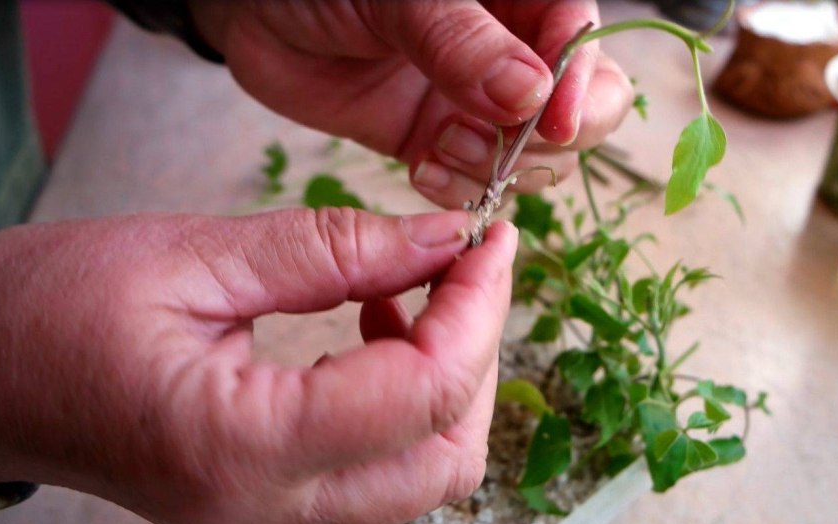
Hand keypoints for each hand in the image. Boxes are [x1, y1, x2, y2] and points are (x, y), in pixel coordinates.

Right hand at [0, 210, 516, 523]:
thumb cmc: (50, 309)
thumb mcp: (194, 254)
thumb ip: (333, 249)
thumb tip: (442, 240)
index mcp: (240, 445)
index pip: (421, 395)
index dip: (476, 310)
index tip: (490, 243)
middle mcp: (264, 507)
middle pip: (446, 456)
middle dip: (478, 351)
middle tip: (465, 267)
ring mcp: (269, 520)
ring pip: (426, 473)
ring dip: (448, 379)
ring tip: (413, 292)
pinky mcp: (270, 504)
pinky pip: (382, 468)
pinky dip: (409, 400)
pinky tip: (378, 327)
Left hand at [190, 0, 633, 207]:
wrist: (256, 14)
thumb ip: (461, 41)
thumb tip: (532, 96)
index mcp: (515, 0)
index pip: (580, 43)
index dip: (580, 87)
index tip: (551, 122)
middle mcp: (507, 54)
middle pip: (577, 112)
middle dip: (544, 141)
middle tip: (495, 144)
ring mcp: (474, 104)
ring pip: (532, 158)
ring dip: (497, 170)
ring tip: (439, 148)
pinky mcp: (436, 143)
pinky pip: (476, 184)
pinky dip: (460, 190)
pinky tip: (422, 167)